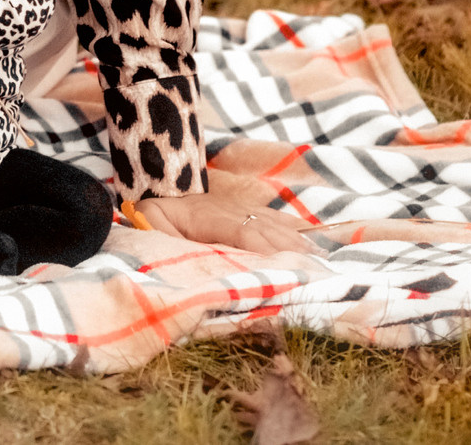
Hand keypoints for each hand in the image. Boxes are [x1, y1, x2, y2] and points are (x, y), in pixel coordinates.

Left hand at [127, 186, 317, 254]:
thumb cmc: (152, 222)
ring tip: (320, 260)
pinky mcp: (244, 212)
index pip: (239, 230)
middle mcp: (226, 208)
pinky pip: (274, 219)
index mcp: (202, 215)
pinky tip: (314, 243)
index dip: (262, 246)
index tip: (283, 265)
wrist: (154, 200)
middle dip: (289, 248)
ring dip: (297, 241)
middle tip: (314, 270)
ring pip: (272, 223)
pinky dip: (295, 231)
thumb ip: (163, 238)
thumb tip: (177, 251)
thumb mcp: (150, 227)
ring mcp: (238, 208)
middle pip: (263, 227)